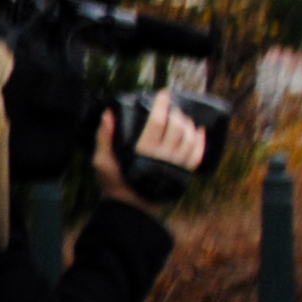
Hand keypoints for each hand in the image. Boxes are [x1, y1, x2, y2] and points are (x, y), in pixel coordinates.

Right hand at [94, 91, 210, 210]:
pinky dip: (200, 140)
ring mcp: (175, 166)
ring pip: (189, 138)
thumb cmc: (114, 183)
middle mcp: (163, 157)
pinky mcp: (183, 174)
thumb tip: (107, 114)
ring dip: (187, 123)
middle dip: (175, 113)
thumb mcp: (102, 161)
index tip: (164, 93)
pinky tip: (198, 131)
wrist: (131, 208)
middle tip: (170, 107)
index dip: (162, 105)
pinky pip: (197, 154)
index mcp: (143, 152)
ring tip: (181, 117)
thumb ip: (104, 137)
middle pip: (177, 127)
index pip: (158, 122)